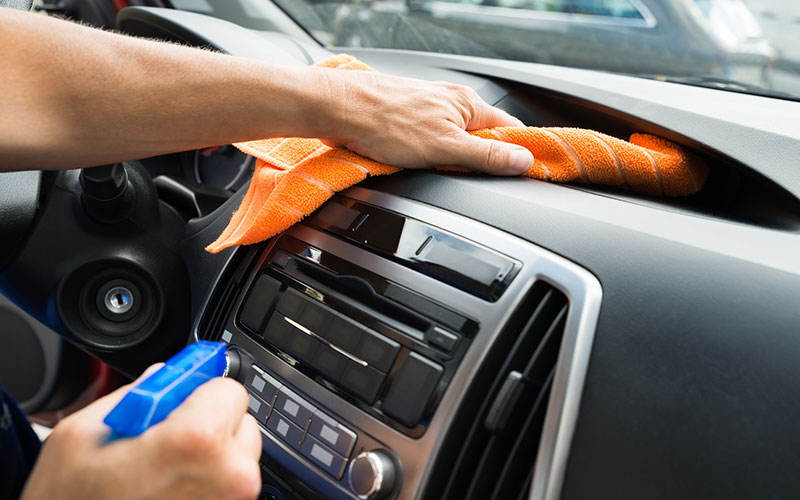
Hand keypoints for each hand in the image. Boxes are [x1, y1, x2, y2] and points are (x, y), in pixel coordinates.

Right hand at [20, 364, 261, 499]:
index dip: (197, 392)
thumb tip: (166, 378)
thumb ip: (137, 394)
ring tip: (159, 477)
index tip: (178, 401)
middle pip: (239, 423)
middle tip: (161, 444)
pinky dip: (204, 488)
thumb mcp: (82, 434)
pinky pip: (227, 491)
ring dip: (208, 460)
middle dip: (206, 425)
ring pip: (237, 459)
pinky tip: (166, 496)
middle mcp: (230, 476)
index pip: (228, 387)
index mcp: (199, 440)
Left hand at [317, 68, 533, 174]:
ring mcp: (427, 109)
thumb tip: (523, 160)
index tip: (521, 172)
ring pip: (451, 141)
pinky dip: (425, 156)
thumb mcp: (445, 148)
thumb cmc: (386, 122)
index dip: (517, 152)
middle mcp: (450, 102)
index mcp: (468, 104)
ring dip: (447, 160)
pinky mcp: (405, 118)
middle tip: (464, 178)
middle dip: (476, 161)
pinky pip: (427, 142)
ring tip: (431, 168)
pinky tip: (412, 162)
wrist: (339, 109)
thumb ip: (486, 156)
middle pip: (480, 137)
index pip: (510, 129)